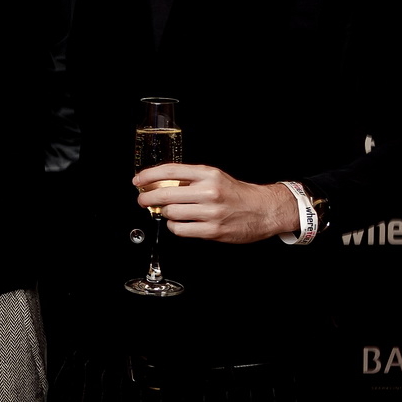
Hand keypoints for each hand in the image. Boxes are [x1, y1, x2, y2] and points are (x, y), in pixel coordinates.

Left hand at [132, 164, 296, 244]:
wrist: (263, 210)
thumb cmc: (235, 193)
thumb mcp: (214, 177)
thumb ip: (190, 178)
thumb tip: (158, 182)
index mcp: (207, 174)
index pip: (169, 171)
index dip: (148, 176)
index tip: (138, 181)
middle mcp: (209, 191)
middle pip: (165, 194)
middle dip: (147, 198)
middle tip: (142, 200)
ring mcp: (211, 212)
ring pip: (171, 213)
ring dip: (164, 213)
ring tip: (169, 212)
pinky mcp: (212, 231)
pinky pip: (180, 230)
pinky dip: (174, 227)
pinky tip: (179, 223)